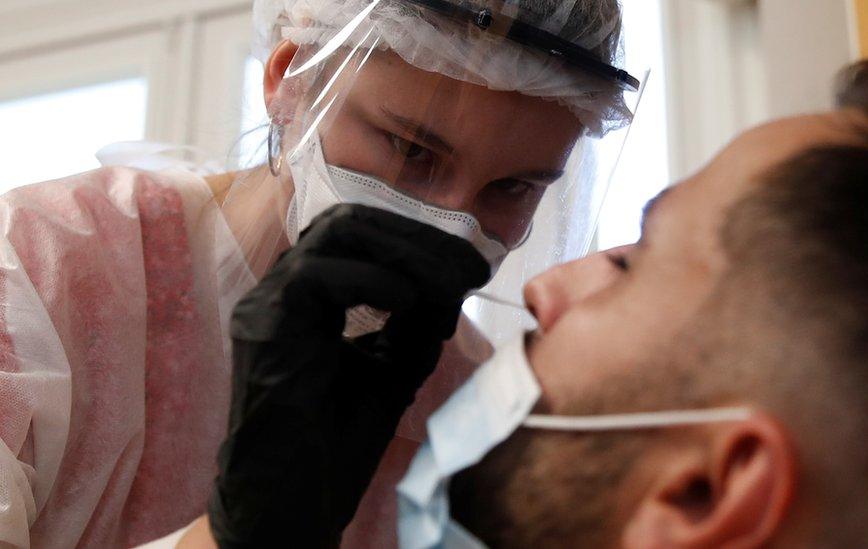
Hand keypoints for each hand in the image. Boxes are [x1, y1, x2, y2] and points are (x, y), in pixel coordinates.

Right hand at [207, 204, 489, 547]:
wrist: (293, 503)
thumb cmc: (336, 444)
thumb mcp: (393, 370)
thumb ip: (416, 324)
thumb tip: (451, 283)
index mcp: (308, 297)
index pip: (362, 235)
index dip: (420, 241)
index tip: (474, 267)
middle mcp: (283, 290)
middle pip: (351, 222)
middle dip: (420, 238)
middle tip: (470, 268)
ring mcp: (267, 303)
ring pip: (337, 233)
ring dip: (406, 253)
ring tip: (448, 286)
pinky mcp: (263, 326)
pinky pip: (317, 275)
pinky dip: (374, 281)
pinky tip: (408, 306)